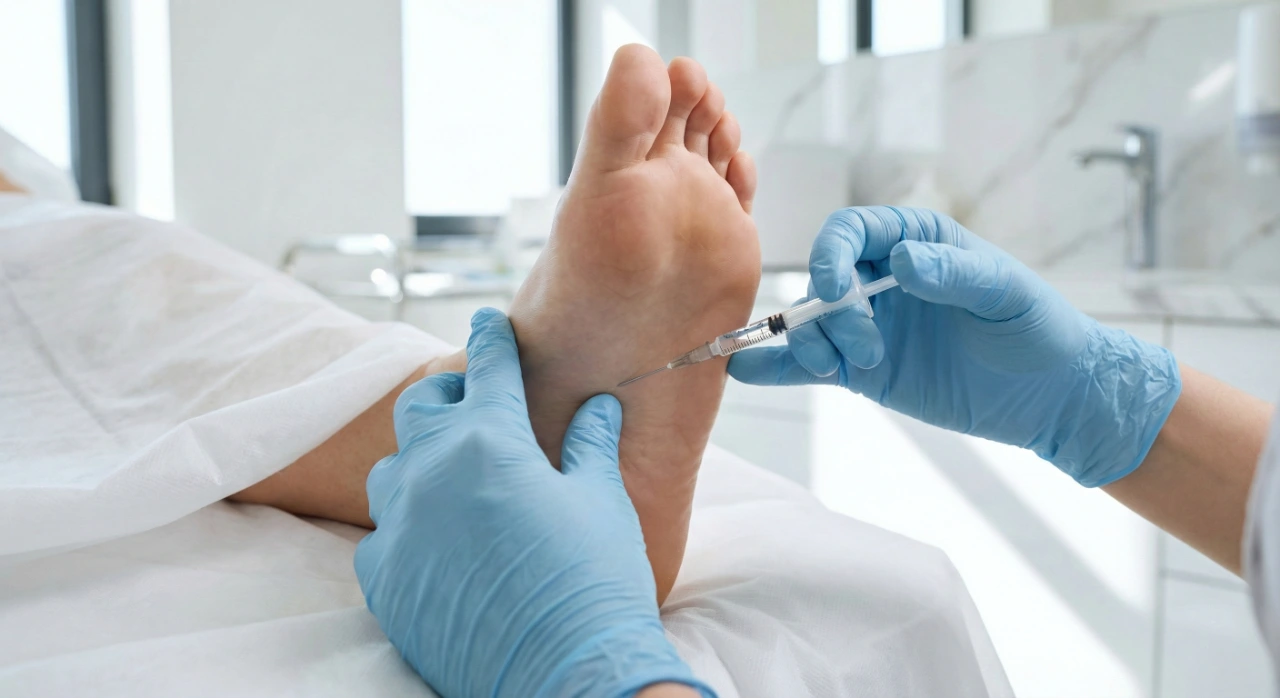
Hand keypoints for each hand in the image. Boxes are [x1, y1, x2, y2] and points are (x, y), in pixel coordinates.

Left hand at [355, 309, 711, 697]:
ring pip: (393, 468)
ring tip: (453, 472)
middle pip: (422, 404)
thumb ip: (589, 444)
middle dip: (448, 392)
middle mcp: (430, 472)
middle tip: (472, 399)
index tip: (487, 320)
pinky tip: (435, 537)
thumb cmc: (592, 580)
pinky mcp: (384, 579)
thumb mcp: (600, 500)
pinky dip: (408, 523)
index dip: (491, 338)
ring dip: (421, 458)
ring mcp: (399, 527)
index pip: (487, 367)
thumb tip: (597, 405)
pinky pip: (382, 533)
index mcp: (489, 441)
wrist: (562, 674)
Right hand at [728, 206, 1180, 486]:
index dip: (831, 255)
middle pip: (821, 282)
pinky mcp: (863, 370)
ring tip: (843, 370)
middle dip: (829, 315)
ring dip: (810, 345)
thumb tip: (903, 261)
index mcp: (914, 242)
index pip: (851, 233)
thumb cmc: (1039, 329)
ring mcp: (868, 325)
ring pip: (810, 325)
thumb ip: (955, 273)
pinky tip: (742, 369)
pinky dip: (775, 367)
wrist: (1052, 396)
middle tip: (866, 352)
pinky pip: (809, 364)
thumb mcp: (1005, 294)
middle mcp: (881, 279)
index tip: (835, 288)